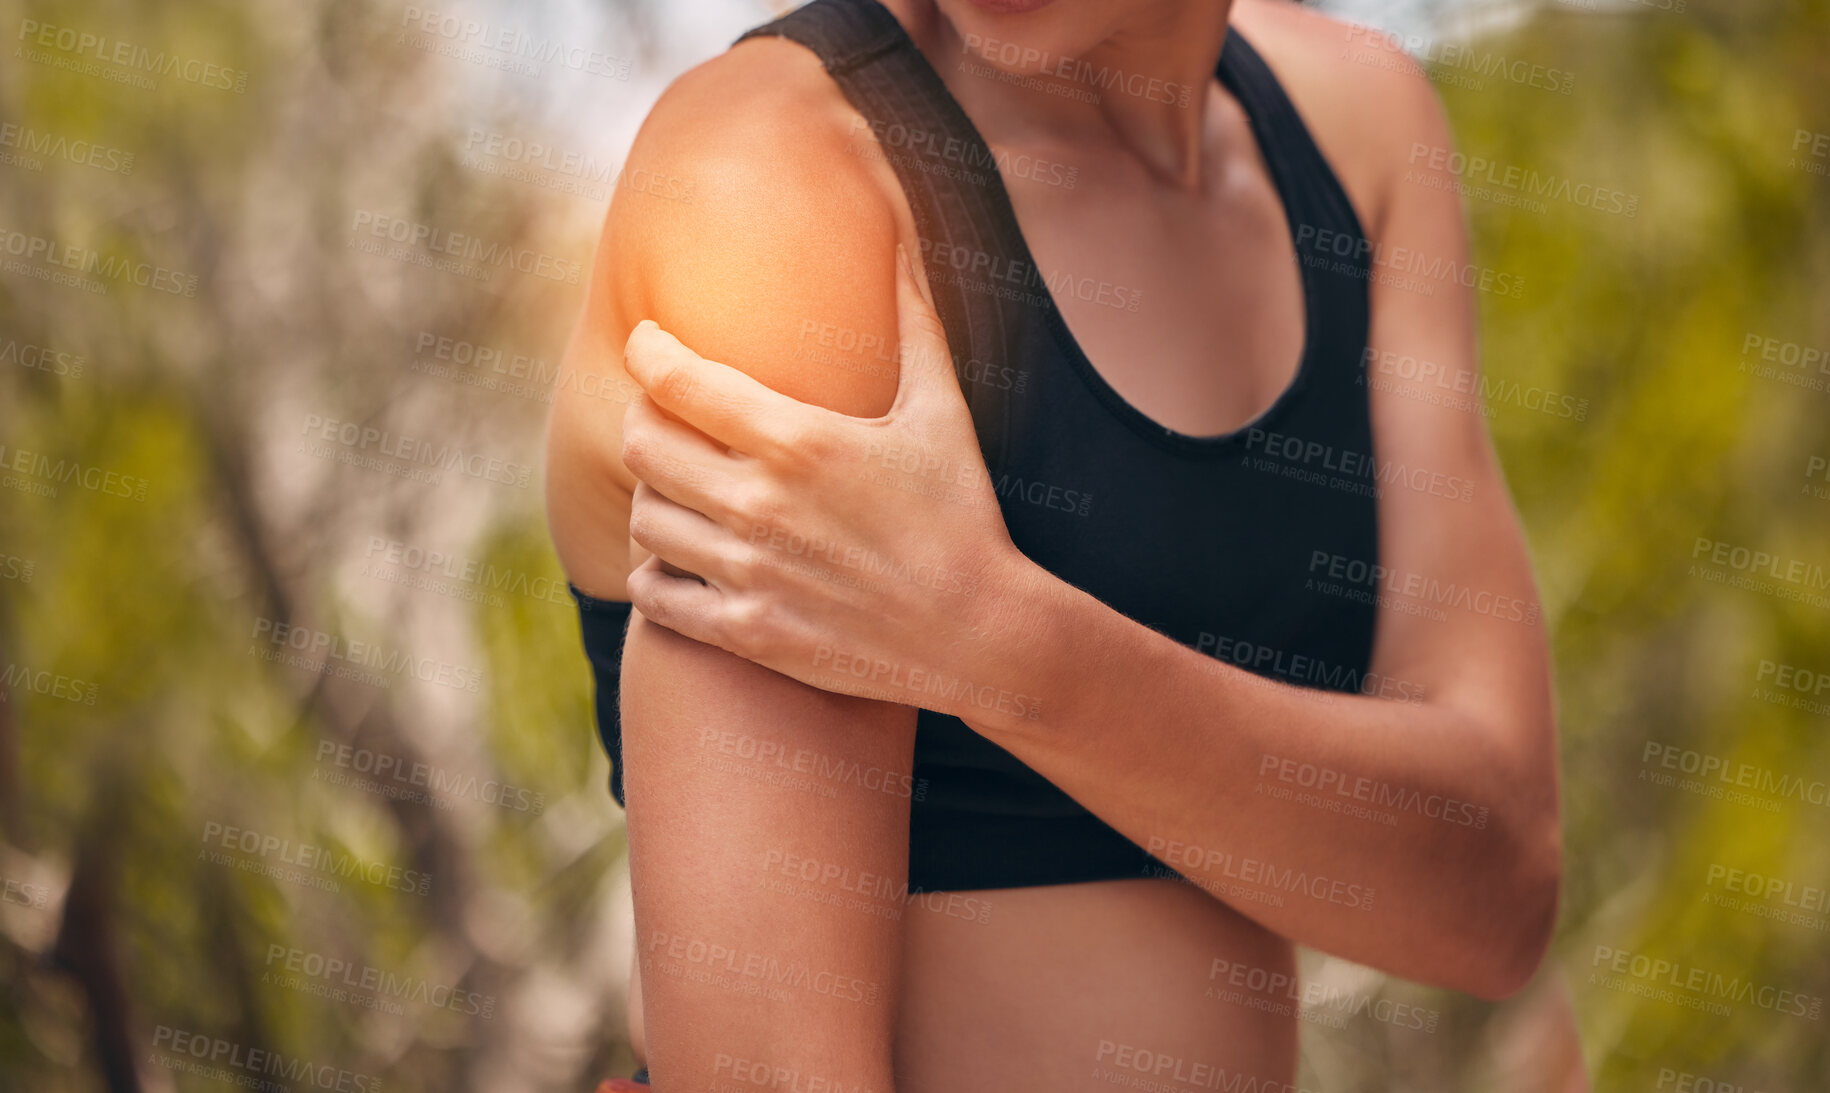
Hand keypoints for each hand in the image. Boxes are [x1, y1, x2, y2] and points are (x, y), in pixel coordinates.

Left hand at [619, 245, 1036, 720]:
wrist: (981, 634)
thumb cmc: (963, 515)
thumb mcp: (942, 411)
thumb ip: (913, 320)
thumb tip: (904, 237)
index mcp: (800, 439)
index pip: (676, 380)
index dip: (647, 352)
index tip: (648, 345)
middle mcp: (762, 504)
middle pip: (640, 445)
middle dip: (642, 422)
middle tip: (662, 420)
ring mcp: (750, 572)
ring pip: (643, 520)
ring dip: (653, 499)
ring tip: (679, 492)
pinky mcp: (748, 631)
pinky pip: (654, 596)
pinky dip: (654, 575)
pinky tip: (681, 562)